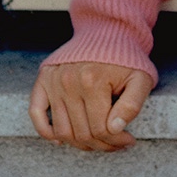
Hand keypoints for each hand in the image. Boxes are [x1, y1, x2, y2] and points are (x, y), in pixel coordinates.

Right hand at [29, 62, 154, 150]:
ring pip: (61, 130)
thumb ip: (132, 105)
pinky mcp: (44, 79)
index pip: (101, 129)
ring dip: (79, 143)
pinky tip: (60, 140)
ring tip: (96, 141)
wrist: (108, 31)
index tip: (128, 140)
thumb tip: (115, 129)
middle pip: (81, 133)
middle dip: (101, 145)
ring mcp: (54, 81)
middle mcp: (69, 81)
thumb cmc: (127, 58)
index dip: (116, 141)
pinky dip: (45, 131)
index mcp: (93, 81)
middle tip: (115, 143)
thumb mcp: (140, 78)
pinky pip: (36, 113)